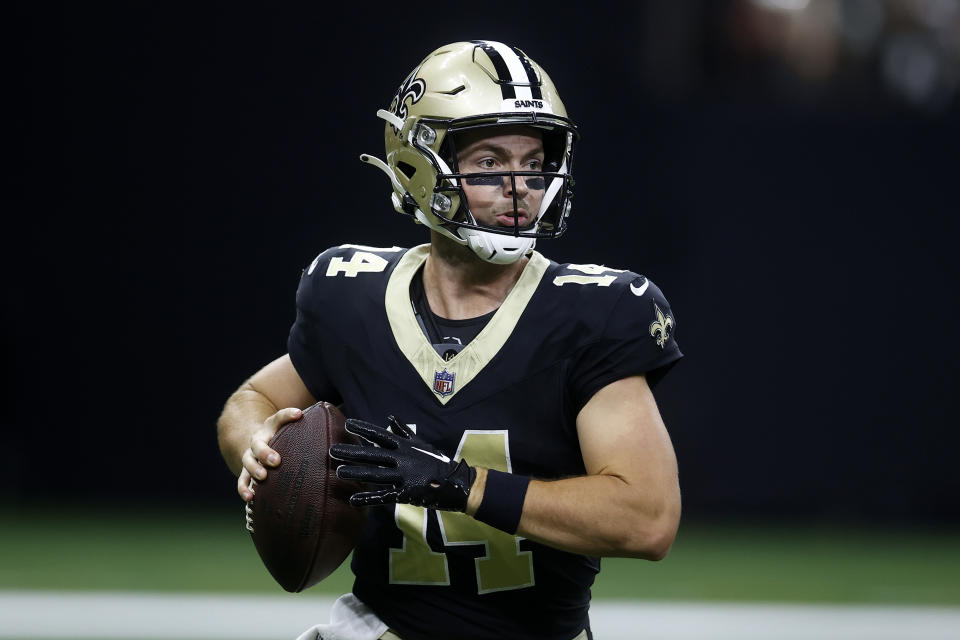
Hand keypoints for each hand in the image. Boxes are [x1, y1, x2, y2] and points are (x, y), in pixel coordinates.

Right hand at [237, 407, 301, 501]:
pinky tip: (250, 498)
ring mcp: (250, 456)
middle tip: (276, 460)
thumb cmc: (283, 439)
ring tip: (263, 477)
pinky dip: (244, 488)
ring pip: (248, 461)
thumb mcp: (292, 431)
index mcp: (271, 427)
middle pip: (258, 444)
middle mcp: (259, 440)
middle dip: (266, 452)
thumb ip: (310, 430)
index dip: (288, 415)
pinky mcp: (245, 471)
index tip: (299, 414)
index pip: (278, 418)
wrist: (256, 441)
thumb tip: (343, 434)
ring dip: (254, 469)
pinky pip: (242, 480)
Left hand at [330, 415, 475, 510]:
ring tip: (338, 471)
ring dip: (356, 473)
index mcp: (405, 446)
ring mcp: (404, 476)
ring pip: (375, 474)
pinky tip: (353, 499)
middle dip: (352, 452)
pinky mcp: (407, 493)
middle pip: (373, 454)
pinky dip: (368, 498)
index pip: (381, 435)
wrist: (458, 482)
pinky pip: (384, 496)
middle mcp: (403, 459)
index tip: (348, 424)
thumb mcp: (421, 444)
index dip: (364, 430)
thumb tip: (390, 418)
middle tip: (332, 451)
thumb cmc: (437, 461)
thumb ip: (404, 432)